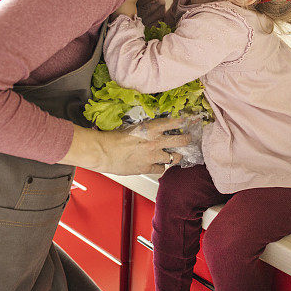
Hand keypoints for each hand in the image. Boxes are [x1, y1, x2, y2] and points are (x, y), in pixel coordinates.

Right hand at [60, 117, 189, 174]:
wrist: (103, 152)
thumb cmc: (113, 137)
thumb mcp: (132, 127)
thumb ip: (146, 129)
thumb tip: (154, 130)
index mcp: (151, 128)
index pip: (174, 122)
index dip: (183, 122)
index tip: (187, 122)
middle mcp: (155, 142)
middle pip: (181, 141)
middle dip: (187, 139)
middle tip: (188, 138)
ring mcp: (153, 156)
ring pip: (174, 157)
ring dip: (176, 155)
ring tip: (176, 154)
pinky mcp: (147, 168)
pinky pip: (161, 169)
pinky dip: (161, 166)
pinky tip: (159, 164)